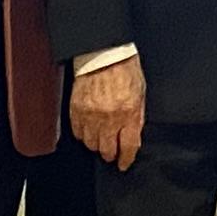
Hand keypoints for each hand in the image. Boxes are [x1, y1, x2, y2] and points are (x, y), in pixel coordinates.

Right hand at [70, 55, 146, 170]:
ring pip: (91, 144)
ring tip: (100, 139)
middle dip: (110, 153)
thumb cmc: (125, 68)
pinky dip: (83, 134)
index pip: (128, 146)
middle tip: (112, 151)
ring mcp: (91, 114)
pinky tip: (89, 129)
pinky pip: (78, 132)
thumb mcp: (140, 93)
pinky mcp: (76, 110)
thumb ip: (137, 118)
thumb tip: (133, 138)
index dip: (126, 159)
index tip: (123, 163)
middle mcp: (109, 117)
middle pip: (107, 150)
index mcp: (129, 112)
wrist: (104, 52)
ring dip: (97, 144)